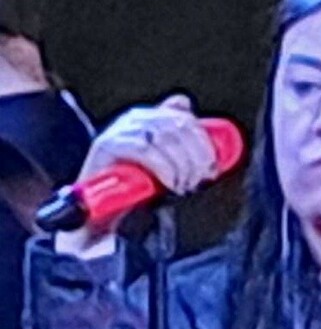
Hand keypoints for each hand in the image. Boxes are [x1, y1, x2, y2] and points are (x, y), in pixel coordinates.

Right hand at [79, 94, 219, 216]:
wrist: (100, 216)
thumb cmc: (136, 194)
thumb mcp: (167, 172)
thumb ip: (182, 150)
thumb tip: (191, 112)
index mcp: (152, 120)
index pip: (184, 118)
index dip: (203, 142)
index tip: (212, 170)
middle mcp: (136, 120)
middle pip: (176, 126)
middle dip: (195, 156)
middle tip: (198, 182)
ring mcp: (120, 130)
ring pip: (162, 136)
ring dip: (181, 164)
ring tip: (183, 187)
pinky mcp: (106, 145)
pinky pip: (144, 147)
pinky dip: (163, 166)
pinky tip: (169, 183)